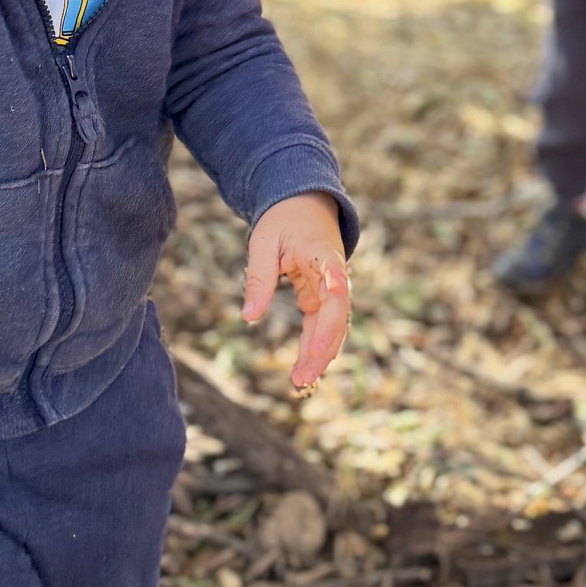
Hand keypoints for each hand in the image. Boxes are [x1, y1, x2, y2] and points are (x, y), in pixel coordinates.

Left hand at [243, 190, 350, 392]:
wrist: (303, 204)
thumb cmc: (283, 220)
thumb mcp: (264, 243)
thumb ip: (258, 279)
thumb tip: (248, 317)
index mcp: (324, 256)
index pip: (334, 287)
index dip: (331, 318)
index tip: (323, 341)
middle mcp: (334, 276)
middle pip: (336, 317)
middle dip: (322, 349)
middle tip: (302, 378)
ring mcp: (331, 289)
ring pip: (331, 326)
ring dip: (319, 354)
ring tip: (300, 382)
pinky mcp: (322, 297)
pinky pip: (321, 325)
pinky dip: (314, 346)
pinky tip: (304, 370)